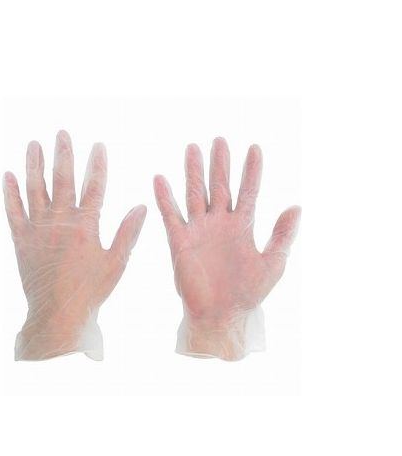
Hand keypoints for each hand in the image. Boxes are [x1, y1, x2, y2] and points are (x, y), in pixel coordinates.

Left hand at [3, 130, 146, 360]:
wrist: (57, 312)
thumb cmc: (90, 290)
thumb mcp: (116, 263)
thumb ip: (128, 233)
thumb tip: (141, 207)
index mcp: (85, 225)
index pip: (94, 186)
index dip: (97, 165)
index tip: (98, 146)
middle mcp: (60, 220)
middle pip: (62, 179)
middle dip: (63, 154)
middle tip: (61, 133)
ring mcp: (38, 228)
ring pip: (35, 188)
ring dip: (34, 164)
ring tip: (33, 144)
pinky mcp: (21, 239)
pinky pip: (12, 210)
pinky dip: (10, 192)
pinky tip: (8, 175)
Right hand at [154, 138, 299, 360]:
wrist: (220, 315)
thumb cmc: (247, 293)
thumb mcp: (273, 263)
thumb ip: (283, 235)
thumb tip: (296, 206)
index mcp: (242, 227)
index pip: (248, 191)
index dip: (252, 170)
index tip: (254, 148)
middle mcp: (220, 223)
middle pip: (220, 186)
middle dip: (220, 163)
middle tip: (219, 140)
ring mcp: (199, 230)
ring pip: (196, 194)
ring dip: (194, 172)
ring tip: (192, 149)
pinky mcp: (180, 241)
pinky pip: (171, 215)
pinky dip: (165, 198)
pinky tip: (160, 179)